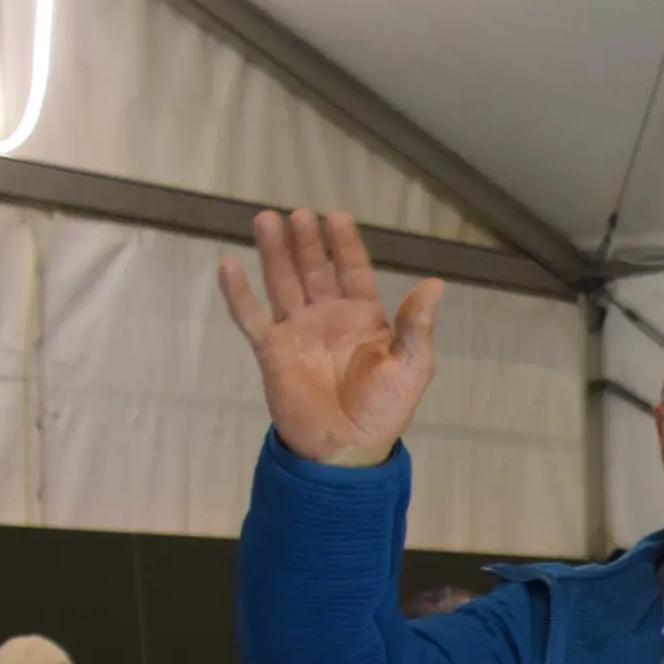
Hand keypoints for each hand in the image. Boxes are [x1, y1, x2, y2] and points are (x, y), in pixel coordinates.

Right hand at [217, 209, 442, 468]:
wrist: (347, 449)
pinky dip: (238, 293)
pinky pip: (251, 317)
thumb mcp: (411, 367)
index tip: (337, 217)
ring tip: (267, 220)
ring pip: (282, 283)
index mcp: (363, 319)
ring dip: (275, 253)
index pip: (352, 271)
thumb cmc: (383, 410)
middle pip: (313, 271)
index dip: (344, 245)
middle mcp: (327, 319)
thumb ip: (417, 327)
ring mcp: (297, 332)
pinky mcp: (271, 351)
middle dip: (306, 243)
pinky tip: (228, 264)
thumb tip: (435, 285)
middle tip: (299, 214)